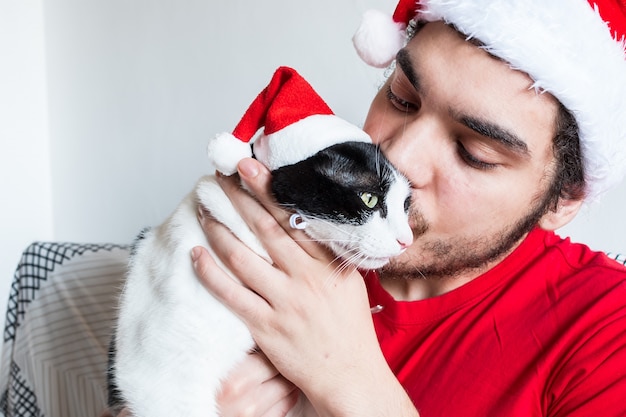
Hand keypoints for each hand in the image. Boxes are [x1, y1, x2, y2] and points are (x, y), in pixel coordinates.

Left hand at [192, 158, 418, 415]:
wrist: (349, 374)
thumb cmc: (350, 328)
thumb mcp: (349, 282)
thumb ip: (328, 254)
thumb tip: (305, 223)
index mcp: (328, 263)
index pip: (295, 216)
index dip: (269, 189)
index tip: (251, 167)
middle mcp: (306, 278)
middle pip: (265, 228)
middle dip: (239, 198)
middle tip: (220, 177)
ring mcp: (284, 302)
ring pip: (242, 257)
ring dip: (219, 230)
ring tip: (204, 211)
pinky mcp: (266, 326)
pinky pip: (230, 294)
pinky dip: (210, 272)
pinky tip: (197, 255)